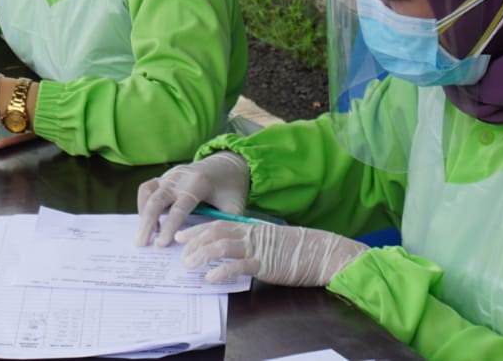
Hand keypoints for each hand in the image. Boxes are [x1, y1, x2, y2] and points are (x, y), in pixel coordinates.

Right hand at [135, 151, 250, 246]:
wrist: (226, 164)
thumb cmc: (232, 188)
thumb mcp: (235, 206)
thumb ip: (223, 224)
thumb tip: (209, 246)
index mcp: (198, 184)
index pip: (179, 208)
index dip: (169, 226)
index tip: (161, 244)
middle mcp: (179, 177)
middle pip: (156, 200)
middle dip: (147, 223)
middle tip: (141, 243)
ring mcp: (169, 175)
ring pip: (147, 193)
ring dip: (142, 214)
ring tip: (144, 235)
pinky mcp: (164, 177)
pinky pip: (147, 189)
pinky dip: (143, 205)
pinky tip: (149, 221)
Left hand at [178, 221, 367, 286]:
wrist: (323, 252)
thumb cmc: (299, 249)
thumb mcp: (272, 240)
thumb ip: (253, 242)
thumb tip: (235, 250)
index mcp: (252, 228)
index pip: (219, 225)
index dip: (197, 230)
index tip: (181, 236)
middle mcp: (251, 235)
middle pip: (215, 233)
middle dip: (193, 242)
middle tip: (179, 252)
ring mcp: (257, 248)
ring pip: (221, 246)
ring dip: (201, 255)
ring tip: (189, 264)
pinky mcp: (264, 264)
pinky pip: (238, 266)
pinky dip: (221, 271)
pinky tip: (210, 277)